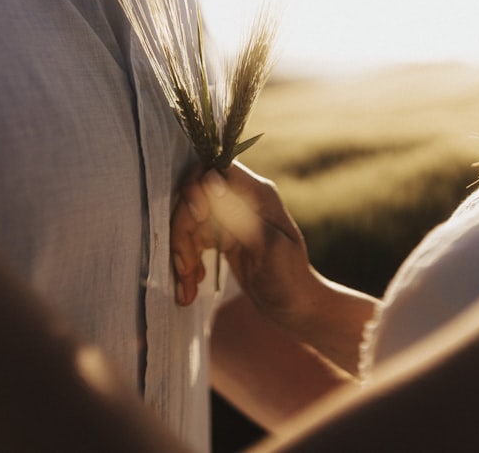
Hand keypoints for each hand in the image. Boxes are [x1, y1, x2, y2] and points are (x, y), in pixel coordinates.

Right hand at [171, 163, 322, 330]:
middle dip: (182, 234)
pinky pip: (191, 241)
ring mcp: (229, 217)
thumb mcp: (268, 248)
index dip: (195, 191)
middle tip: (185, 270)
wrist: (296, 307)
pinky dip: (187, 264)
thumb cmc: (290, 279)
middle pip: (192, 199)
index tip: (197, 220)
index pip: (212, 171)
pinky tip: (192, 286)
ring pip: (187, 222)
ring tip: (187, 289)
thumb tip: (210, 180)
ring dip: (181, 256)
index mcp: (257, 194)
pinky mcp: (220, 236)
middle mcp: (241, 199)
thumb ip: (239, 214)